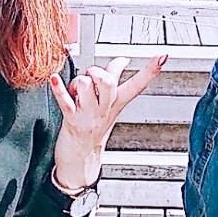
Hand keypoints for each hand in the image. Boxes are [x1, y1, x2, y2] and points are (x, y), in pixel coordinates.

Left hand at [51, 53, 168, 190]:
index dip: (150, 70)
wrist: (81, 160)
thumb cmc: (92, 129)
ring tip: (74, 89)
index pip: (137, 85)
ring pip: (85, 85)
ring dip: (77, 81)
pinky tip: (55, 80)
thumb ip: (112, 82)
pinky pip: (65, 101)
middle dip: (97, 71)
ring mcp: (89, 115)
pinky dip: (58, 88)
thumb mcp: (107, 107)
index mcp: (116, 104)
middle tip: (91, 75)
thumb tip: (121, 61)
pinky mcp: (72, 120)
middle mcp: (104, 109)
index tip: (162, 56)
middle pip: (108, 82)